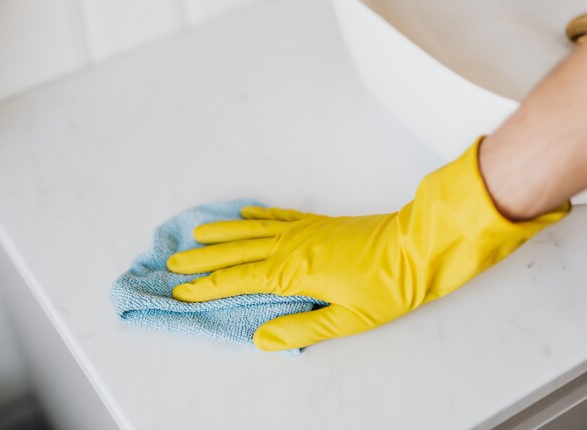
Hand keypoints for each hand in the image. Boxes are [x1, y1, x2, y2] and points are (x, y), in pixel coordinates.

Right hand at [167, 140, 568, 350]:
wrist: (417, 246)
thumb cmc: (388, 286)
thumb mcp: (349, 319)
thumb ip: (302, 329)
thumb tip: (260, 338)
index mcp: (294, 273)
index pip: (239, 281)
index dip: (207, 287)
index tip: (181, 290)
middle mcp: (291, 247)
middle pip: (236, 253)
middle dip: (202, 259)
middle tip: (172, 261)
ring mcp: (302, 231)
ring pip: (250, 232)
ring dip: (220, 235)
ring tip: (195, 235)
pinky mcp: (316, 223)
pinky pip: (276, 217)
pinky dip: (255, 216)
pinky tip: (243, 215)